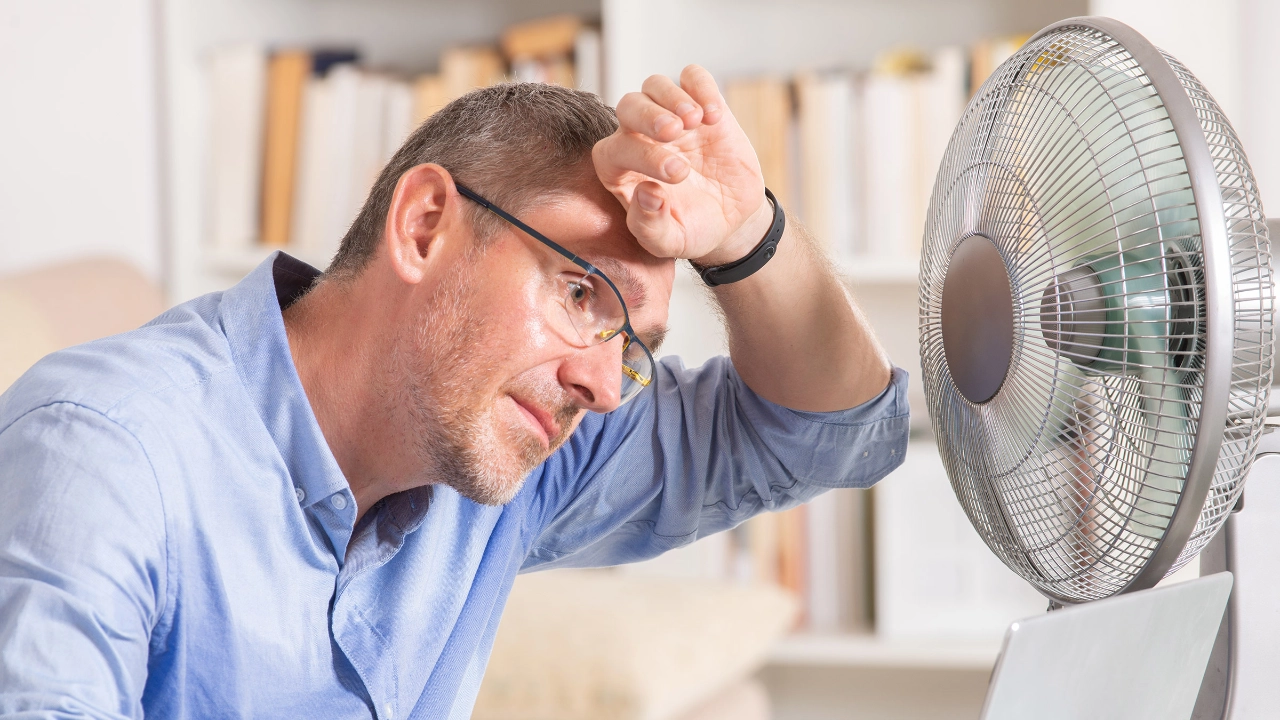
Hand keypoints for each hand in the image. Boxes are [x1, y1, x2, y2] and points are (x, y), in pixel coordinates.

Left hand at [592, 65, 771, 265]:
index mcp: (621, 170)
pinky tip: (714, 115)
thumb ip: (650, 225)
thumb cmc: (692, 229)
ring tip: (695, 120)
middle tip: (676, 132)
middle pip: (629, 106)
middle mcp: (639, 137)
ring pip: (655, 85)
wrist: (730, 219)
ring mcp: (670, 118)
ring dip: (672, 96)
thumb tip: (645, 192)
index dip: (640, 155)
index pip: (614, 150)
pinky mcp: (700, 105)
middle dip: (648, 115)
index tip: (677, 174)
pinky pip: (692, 77)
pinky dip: (701, 87)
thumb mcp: (670, 241)